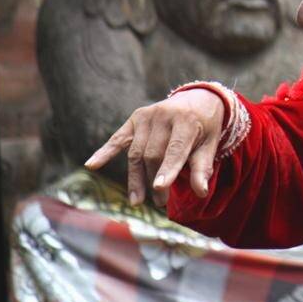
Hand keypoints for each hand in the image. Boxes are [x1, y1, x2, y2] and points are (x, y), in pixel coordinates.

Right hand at [83, 89, 224, 206]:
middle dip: (154, 180)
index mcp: (186, 121)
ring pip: (136, 152)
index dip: (167, 170)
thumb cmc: (205, 127)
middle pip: (152, 154)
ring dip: (136, 178)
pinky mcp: (135, 118)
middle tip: (161, 203)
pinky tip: (92, 165)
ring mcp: (147, 116)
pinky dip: (105, 152)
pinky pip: (118, 138)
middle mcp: (164, 115)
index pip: (174, 149)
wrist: (198, 98)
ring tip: (138, 201)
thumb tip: (201, 193)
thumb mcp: (210, 144)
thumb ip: (202, 168)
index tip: (159, 188)